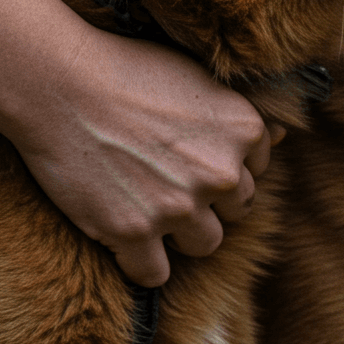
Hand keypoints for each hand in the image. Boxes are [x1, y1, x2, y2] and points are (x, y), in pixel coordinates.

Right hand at [0, 0, 271, 287]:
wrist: (59, 82)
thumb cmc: (127, 68)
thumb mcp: (199, 79)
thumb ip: (240, 115)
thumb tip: (284, 137)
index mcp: (245, 132)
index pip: (256, 174)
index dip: (224, 168)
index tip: (191, 158)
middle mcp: (221, 173)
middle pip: (236, 211)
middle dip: (207, 201)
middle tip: (167, 181)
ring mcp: (179, 207)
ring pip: (205, 244)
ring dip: (181, 234)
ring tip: (150, 208)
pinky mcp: (133, 234)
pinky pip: (156, 274)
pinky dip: (143, 264)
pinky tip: (128, 242)